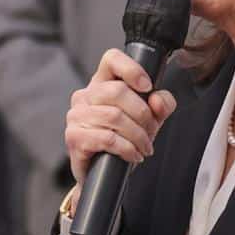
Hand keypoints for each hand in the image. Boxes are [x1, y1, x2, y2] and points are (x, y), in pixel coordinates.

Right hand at [65, 49, 177, 185]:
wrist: (104, 175)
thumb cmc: (123, 140)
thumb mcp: (149, 121)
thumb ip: (161, 106)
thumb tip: (158, 99)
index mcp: (102, 83)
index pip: (111, 59)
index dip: (131, 69)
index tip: (147, 86)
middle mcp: (85, 96)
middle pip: (118, 91)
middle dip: (143, 114)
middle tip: (151, 132)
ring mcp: (76, 116)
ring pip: (114, 117)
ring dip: (138, 135)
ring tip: (145, 147)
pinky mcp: (74, 138)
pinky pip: (106, 138)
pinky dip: (127, 148)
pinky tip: (134, 155)